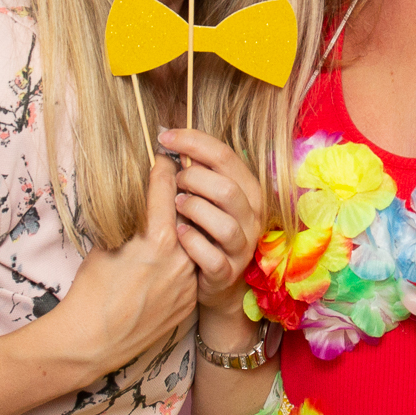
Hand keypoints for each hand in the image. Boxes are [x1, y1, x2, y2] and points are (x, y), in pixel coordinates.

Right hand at [41, 155, 198, 375]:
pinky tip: (165, 263)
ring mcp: (189, 280)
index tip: (165, 159)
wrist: (94, 340)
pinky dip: (182, 261)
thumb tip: (140, 200)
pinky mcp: (191, 299)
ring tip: (168, 228)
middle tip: (174, 186)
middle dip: (180, 198)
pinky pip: (191, 269)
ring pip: (193, 243)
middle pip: (188, 213)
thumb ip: (130, 220)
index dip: (164, 169)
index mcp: (157, 238)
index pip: (167, 188)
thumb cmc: (91, 290)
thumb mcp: (105, 245)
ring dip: (184, 232)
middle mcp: (180, 257)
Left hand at [158, 127, 264, 313]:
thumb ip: (196, 169)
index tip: (164, 137)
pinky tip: (179, 233)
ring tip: (176, 206)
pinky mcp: (227, 273)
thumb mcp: (206, 195)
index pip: (225, 155)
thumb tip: (168, 136)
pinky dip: (193, 243)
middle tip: (175, 181)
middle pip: (226, 188)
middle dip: (193, 179)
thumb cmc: (205, 227)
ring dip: (194, 210)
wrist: (215, 277)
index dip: (192, 142)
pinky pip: (212, 257)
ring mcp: (241, 246)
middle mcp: (251, 217)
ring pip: (224, 224)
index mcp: (248, 190)